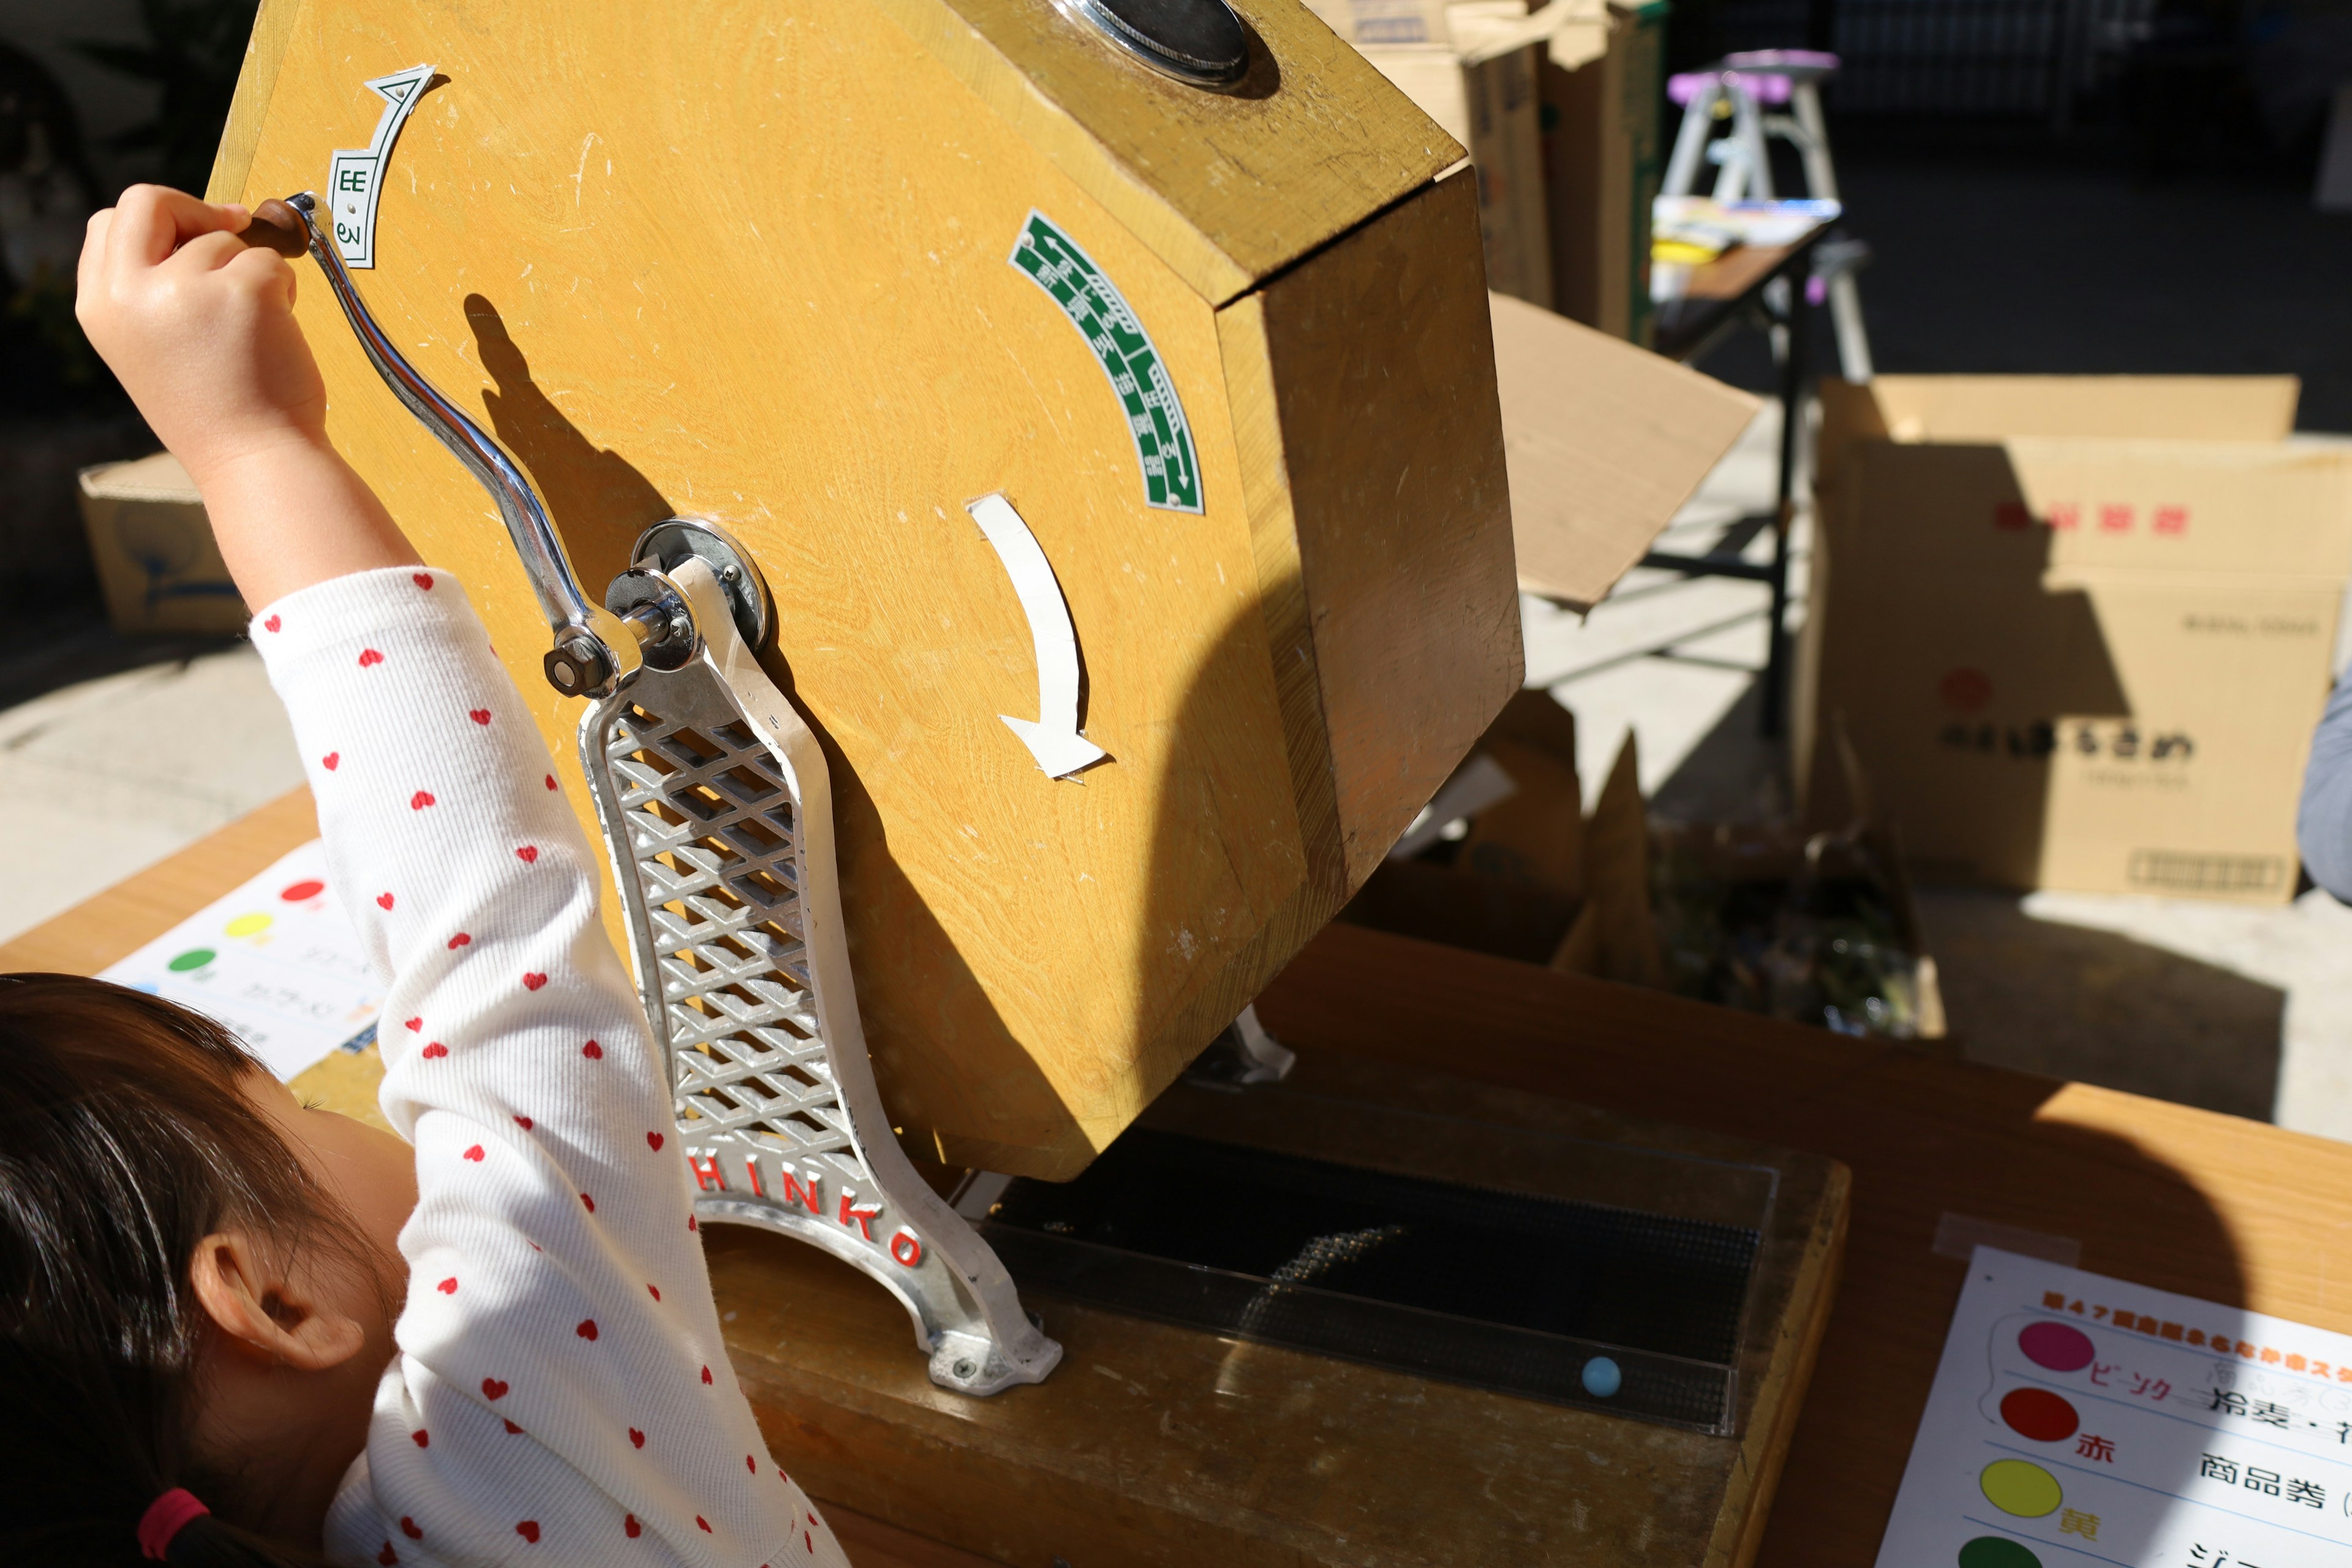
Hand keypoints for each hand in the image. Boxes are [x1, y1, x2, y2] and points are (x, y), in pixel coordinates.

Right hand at [76, 185, 326, 484]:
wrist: (255, 460)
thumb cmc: (217, 412)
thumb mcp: (150, 348)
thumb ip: (149, 292)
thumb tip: (198, 230)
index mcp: (100, 306)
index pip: (108, 223)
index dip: (155, 221)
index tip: (190, 231)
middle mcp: (130, 292)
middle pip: (146, 200)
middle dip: (194, 206)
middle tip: (232, 224)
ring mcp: (185, 287)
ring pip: (223, 240)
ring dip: (251, 273)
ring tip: (254, 334)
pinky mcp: (242, 290)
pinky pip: (269, 261)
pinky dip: (284, 289)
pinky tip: (277, 336)